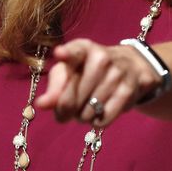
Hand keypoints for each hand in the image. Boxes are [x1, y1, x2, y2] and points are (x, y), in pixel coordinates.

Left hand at [34, 38, 160, 125]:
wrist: (130, 67)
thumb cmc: (88, 71)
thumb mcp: (70, 72)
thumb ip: (54, 88)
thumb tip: (41, 105)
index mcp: (82, 48)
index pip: (74, 51)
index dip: (66, 53)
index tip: (60, 54)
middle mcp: (101, 57)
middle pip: (71, 99)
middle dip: (67, 109)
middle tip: (72, 105)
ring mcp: (116, 74)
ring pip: (86, 112)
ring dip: (83, 116)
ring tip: (88, 105)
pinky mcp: (128, 91)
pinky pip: (103, 120)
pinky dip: (97, 122)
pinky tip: (100, 110)